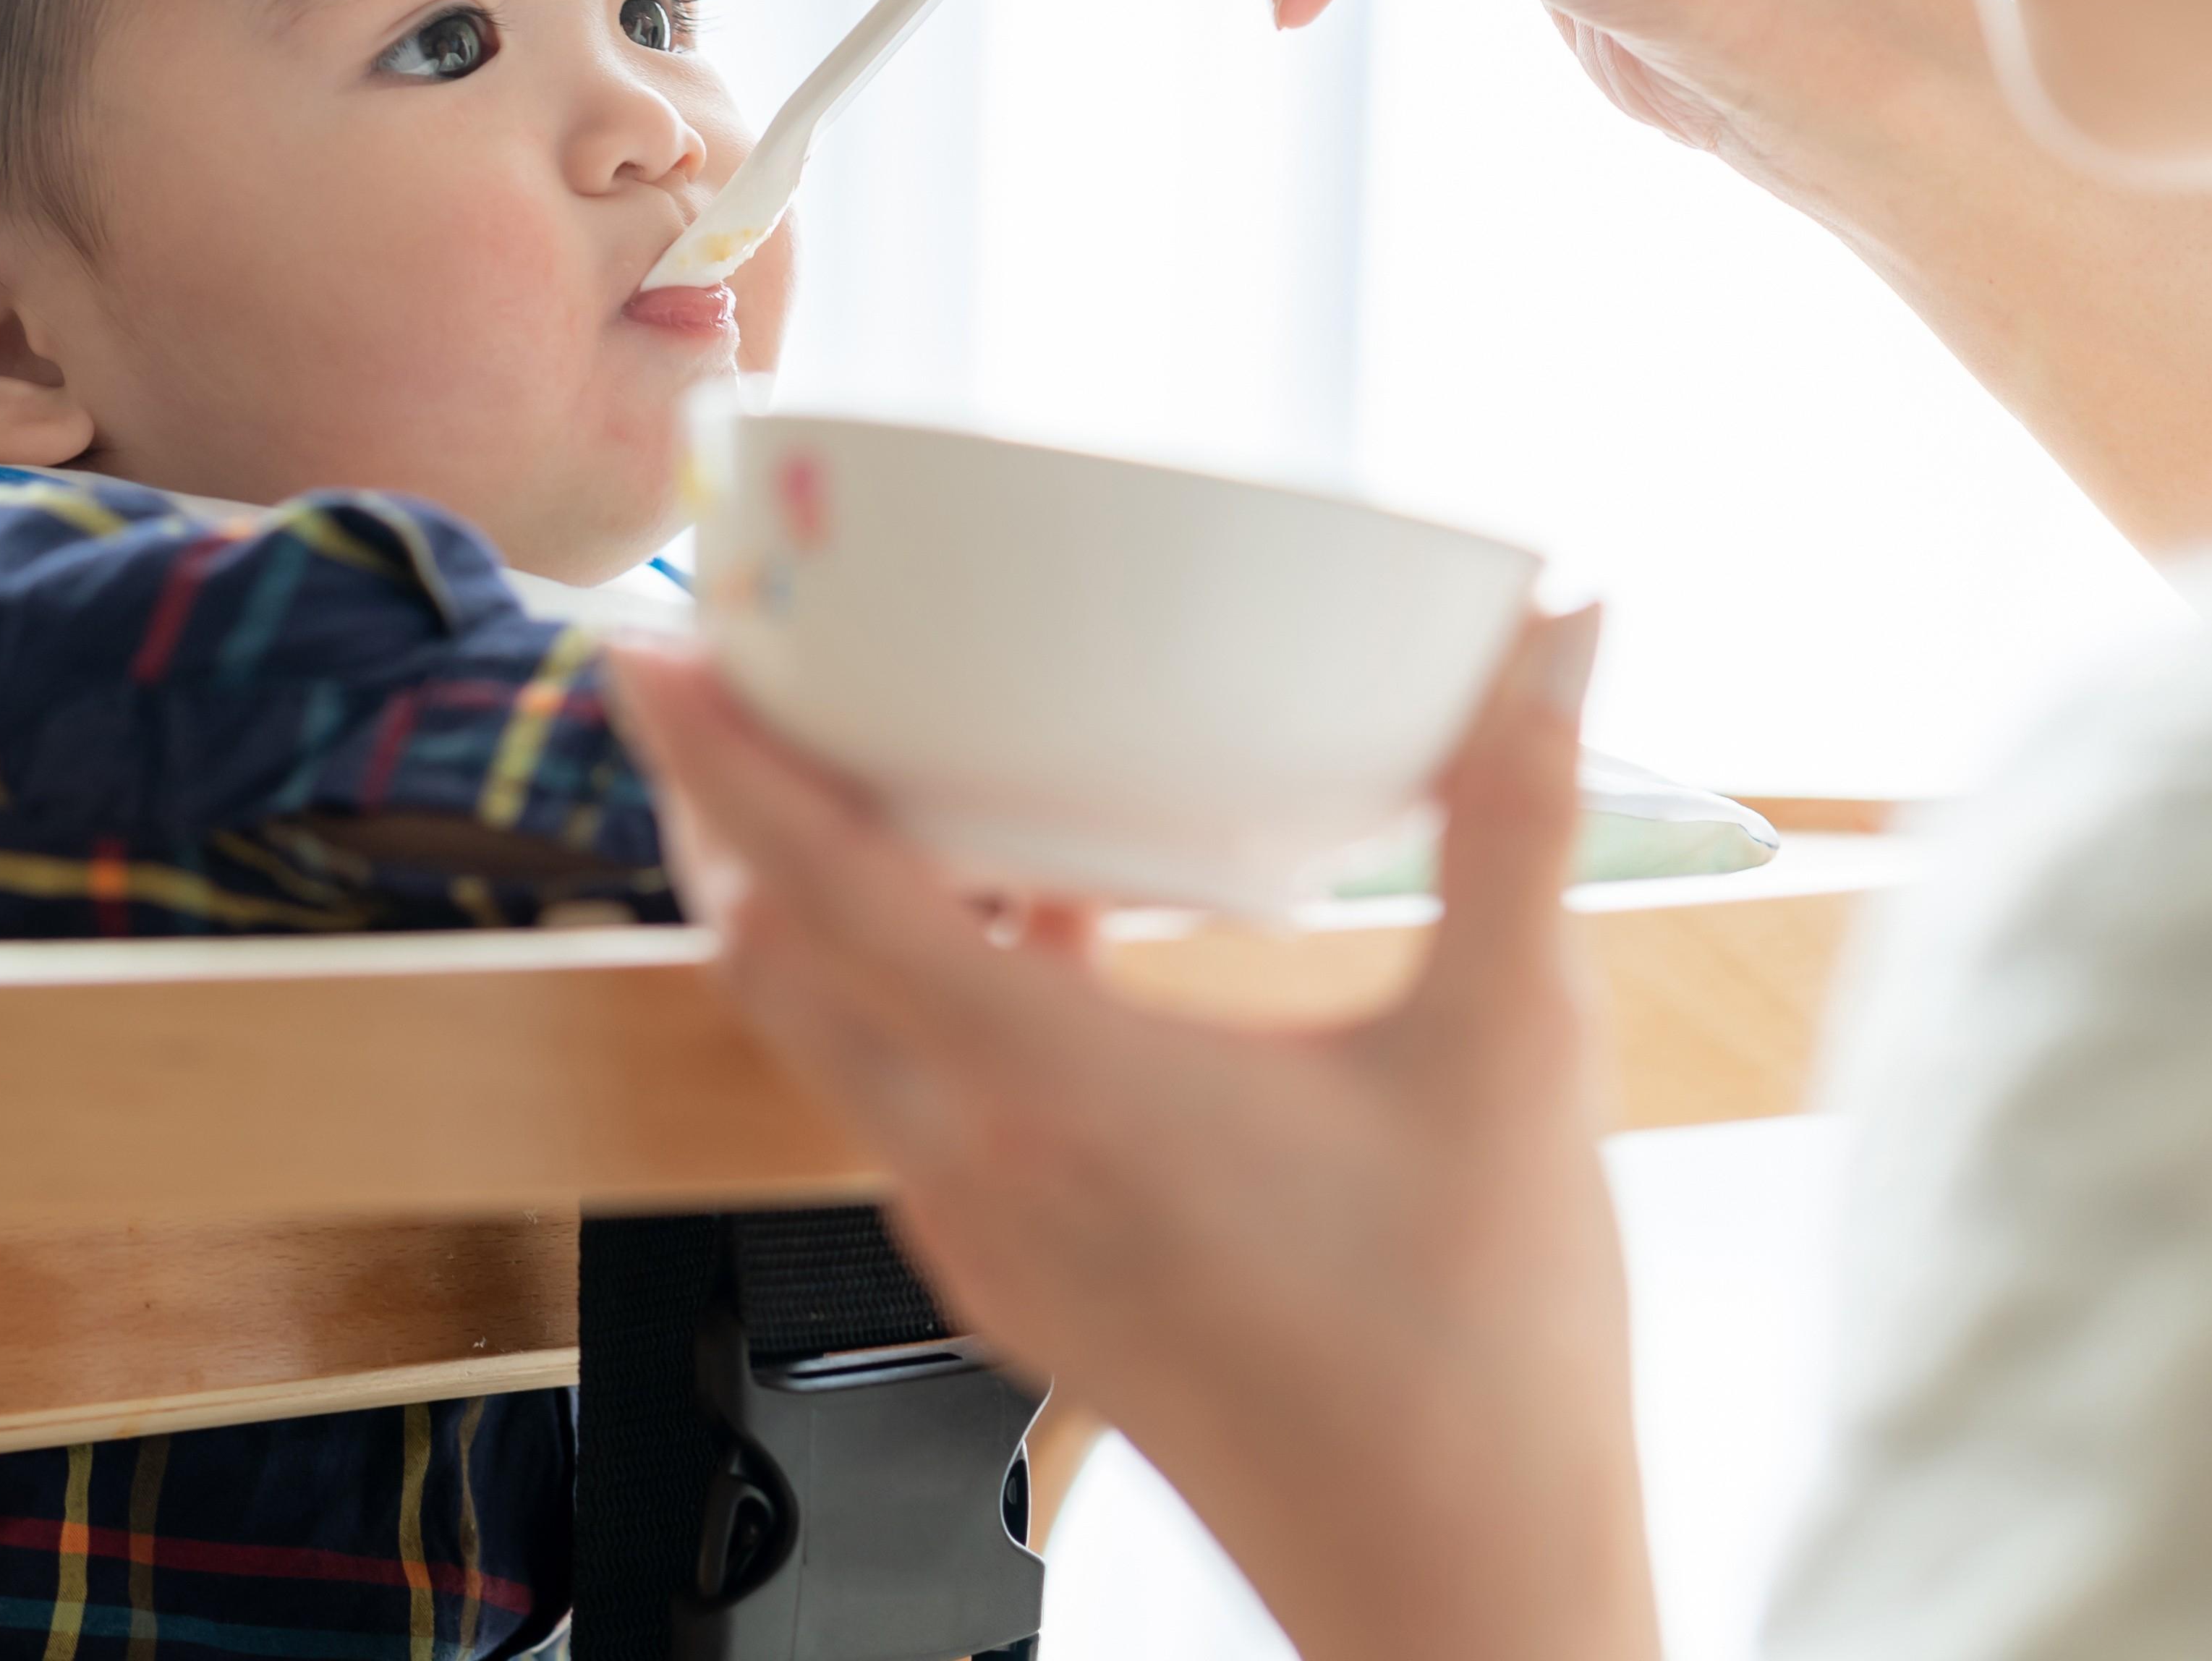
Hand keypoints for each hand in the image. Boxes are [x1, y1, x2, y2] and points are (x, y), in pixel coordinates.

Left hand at [607, 614, 1657, 1660]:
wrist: (1458, 1590)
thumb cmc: (1479, 1359)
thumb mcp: (1514, 1052)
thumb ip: (1519, 824)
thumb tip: (1554, 645)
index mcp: (1064, 1095)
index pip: (828, 895)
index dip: (726, 764)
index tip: (656, 655)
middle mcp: (984, 1166)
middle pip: (773, 959)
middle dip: (726, 812)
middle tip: (738, 679)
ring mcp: (987, 1237)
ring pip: (830, 1038)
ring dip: (815, 905)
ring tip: (872, 777)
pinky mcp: (1020, 1283)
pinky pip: (906, 1105)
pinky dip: (909, 993)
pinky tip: (1028, 924)